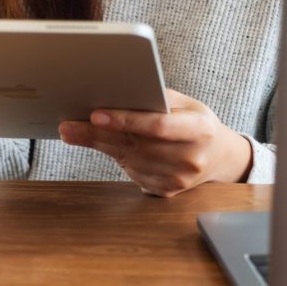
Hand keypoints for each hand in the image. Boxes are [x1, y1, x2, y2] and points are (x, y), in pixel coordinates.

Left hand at [58, 89, 252, 196]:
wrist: (218, 155)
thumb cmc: (196, 122)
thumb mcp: (185, 103)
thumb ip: (157, 99)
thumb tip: (115, 94)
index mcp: (200, 129)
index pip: (158, 126)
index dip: (125, 120)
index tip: (95, 114)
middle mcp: (192, 158)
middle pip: (137, 145)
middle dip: (98, 134)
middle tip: (68, 125)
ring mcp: (180, 179)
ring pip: (130, 161)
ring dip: (101, 146)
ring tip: (76, 131)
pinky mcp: (168, 192)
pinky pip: (133, 174)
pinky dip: (117, 158)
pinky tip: (108, 145)